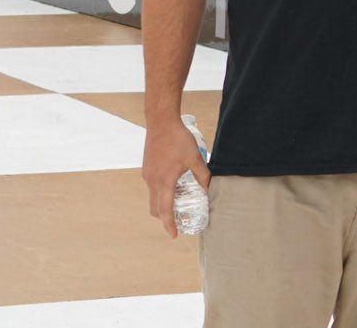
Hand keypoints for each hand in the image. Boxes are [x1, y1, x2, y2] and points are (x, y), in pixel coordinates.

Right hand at [142, 117, 210, 238]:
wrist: (160, 120)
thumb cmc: (178, 138)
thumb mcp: (194, 157)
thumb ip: (202, 175)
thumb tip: (209, 189)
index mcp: (164, 181)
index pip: (164, 210)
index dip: (169, 224)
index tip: (174, 235)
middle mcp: (152, 181)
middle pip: (155, 208)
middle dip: (165, 218)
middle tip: (178, 221)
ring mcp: (148, 174)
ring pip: (153, 197)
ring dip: (162, 205)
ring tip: (177, 204)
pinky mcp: (147, 168)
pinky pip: (152, 187)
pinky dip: (160, 193)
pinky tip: (172, 185)